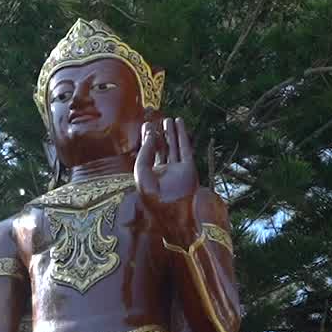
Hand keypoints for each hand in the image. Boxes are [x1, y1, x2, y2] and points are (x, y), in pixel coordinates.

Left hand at [135, 117, 199, 244]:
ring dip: (171, 133)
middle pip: (162, 149)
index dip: (148, 139)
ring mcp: (178, 170)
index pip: (150, 153)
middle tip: (156, 120)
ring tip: (168, 119)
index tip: (147, 125)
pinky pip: (185, 148)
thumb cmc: (152, 197)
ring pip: (174, 147)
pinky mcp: (189, 168)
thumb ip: (145, 152)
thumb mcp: (141, 172)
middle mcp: (165, 172)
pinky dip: (182, 135)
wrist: (171, 212)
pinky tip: (179, 124)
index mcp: (152, 175)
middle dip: (160, 135)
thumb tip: (151, 134)